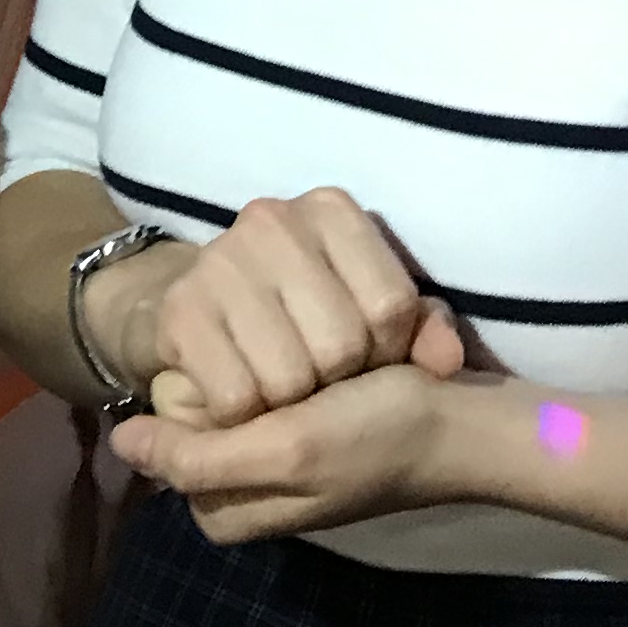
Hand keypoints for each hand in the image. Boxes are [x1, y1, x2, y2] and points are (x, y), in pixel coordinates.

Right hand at [108, 186, 464, 425]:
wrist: (194, 306)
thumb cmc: (300, 311)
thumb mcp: (370, 310)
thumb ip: (422, 330)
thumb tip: (448, 362)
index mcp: (332, 210)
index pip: (391, 306)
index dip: (387, 352)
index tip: (366, 357)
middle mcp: (273, 220)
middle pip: (341, 346)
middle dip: (336, 382)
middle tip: (318, 380)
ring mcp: (220, 261)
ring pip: (289, 378)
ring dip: (289, 406)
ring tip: (281, 388)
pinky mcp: (180, 311)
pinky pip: (236, 398)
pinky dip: (245, 416)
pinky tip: (242, 395)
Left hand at [113, 361, 460, 542]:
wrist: (464, 419)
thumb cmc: (379, 436)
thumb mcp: (287, 453)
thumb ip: (197, 457)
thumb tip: (120, 441)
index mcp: (225, 507)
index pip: (172, 430)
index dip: (212, 395)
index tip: (271, 389)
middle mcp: (239, 481)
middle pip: (199, 404)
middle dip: (248, 379)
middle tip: (310, 381)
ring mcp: (269, 448)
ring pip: (232, 379)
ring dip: (274, 359)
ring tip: (328, 368)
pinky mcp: (300, 415)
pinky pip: (267, 372)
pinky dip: (294, 356)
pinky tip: (332, 354)